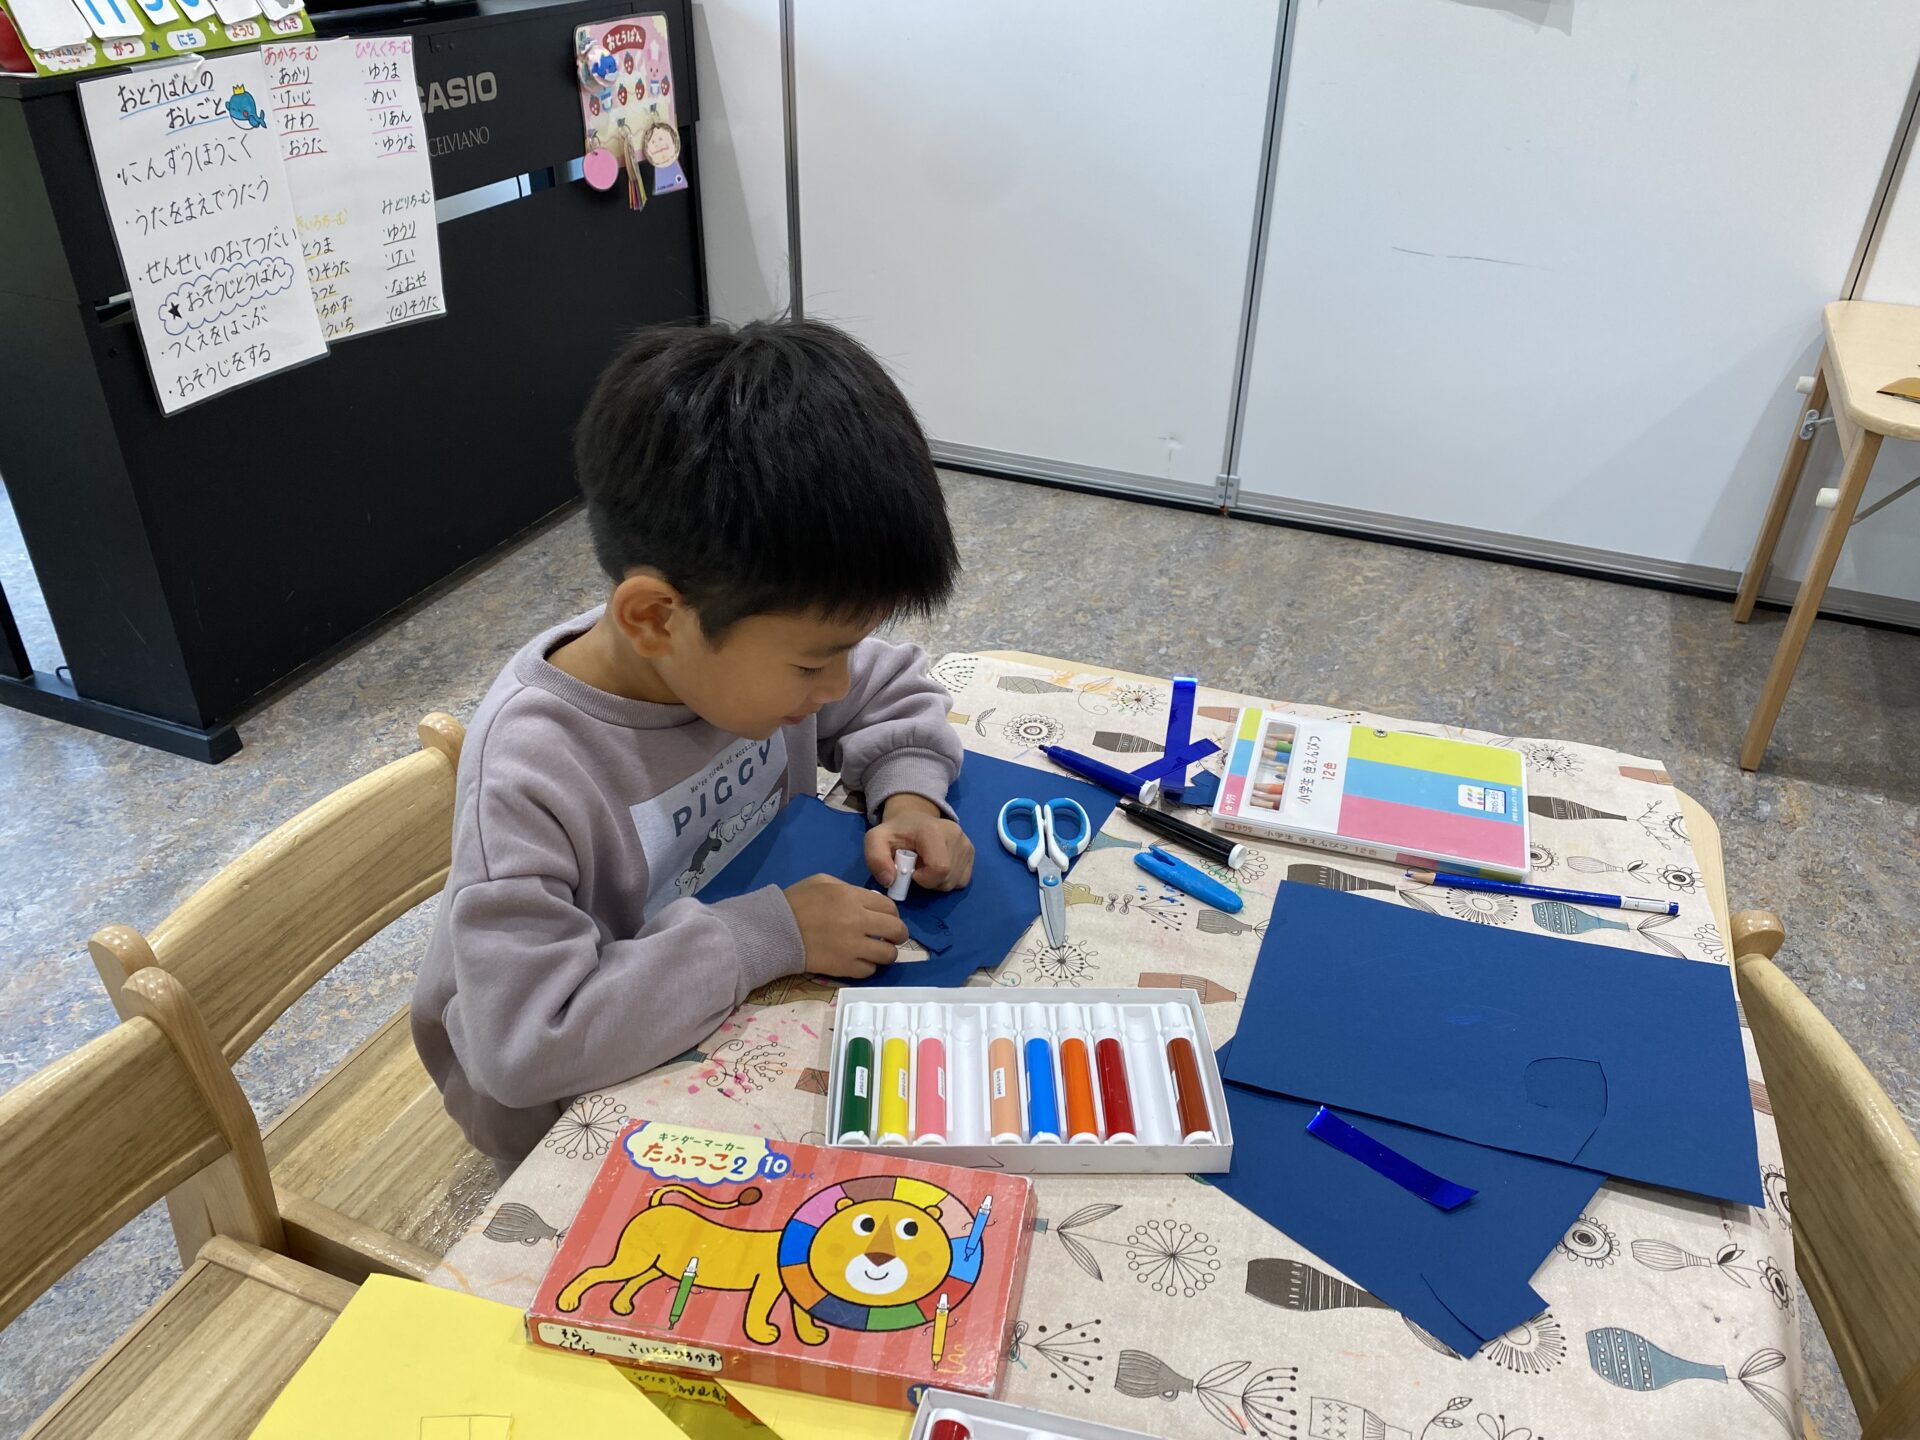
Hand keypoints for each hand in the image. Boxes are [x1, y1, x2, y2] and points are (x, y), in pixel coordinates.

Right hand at [784, 874, 906, 979]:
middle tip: (892, 937)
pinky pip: (870, 970)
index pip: (889, 907)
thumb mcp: (822, 882)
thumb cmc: (795, 902)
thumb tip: (867, 900)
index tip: (888, 920)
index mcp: (853, 897)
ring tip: (878, 952)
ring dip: (886, 953)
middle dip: (898, 934)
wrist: (774, 931)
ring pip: (888, 954)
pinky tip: (860, 961)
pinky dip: (868, 966)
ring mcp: (853, 947)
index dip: (892, 914)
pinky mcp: (845, 967)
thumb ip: (848, 889)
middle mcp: (859, 921)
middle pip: (896, 930)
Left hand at [866, 794, 974, 891]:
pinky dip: (948, 880)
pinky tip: (936, 867)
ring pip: (955, 882)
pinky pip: (962, 880)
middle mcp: (955, 834)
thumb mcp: (875, 840)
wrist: (914, 819)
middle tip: (917, 868)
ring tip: (926, 866)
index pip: (939, 868)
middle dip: (928, 882)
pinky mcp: (971, 852)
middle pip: (947, 878)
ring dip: (937, 882)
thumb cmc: (895, 832)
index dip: (924, 879)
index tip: (911, 872)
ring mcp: (966, 844)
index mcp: (933, 830)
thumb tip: (889, 880)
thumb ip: (876, 859)